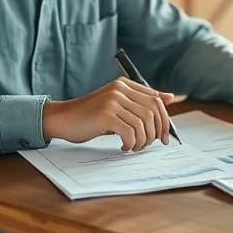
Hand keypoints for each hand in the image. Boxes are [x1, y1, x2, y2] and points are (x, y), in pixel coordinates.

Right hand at [43, 78, 176, 151]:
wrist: (62, 118)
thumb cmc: (90, 116)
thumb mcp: (117, 105)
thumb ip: (141, 101)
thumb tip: (170, 97)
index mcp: (124, 85)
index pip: (156, 99)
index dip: (164, 120)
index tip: (164, 137)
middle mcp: (119, 90)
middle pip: (152, 111)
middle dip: (155, 132)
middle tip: (149, 145)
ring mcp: (112, 101)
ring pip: (142, 124)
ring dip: (142, 141)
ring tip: (134, 147)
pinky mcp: (105, 114)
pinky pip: (130, 132)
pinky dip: (131, 143)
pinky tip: (124, 147)